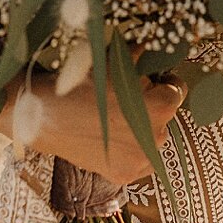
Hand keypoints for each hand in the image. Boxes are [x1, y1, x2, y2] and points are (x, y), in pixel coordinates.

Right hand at [0, 73, 186, 184]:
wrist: (44, 117)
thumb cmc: (81, 85)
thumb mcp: (113, 62)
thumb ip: (139, 55)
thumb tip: (151, 46)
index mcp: (160, 107)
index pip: (177, 91)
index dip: (164, 82)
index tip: (152, 80)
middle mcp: (157, 137)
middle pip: (164, 116)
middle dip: (150, 106)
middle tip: (126, 99)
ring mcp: (140, 160)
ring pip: (152, 139)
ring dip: (142, 129)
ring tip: (116, 120)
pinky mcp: (124, 175)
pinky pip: (137, 160)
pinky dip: (129, 150)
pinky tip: (110, 139)